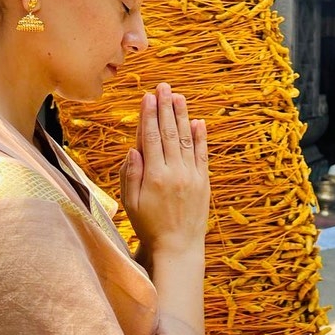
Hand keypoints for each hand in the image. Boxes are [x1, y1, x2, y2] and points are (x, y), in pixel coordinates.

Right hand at [119, 83, 209, 255]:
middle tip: (163, 87)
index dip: (149, 116)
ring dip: (182, 116)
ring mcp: (192, 176)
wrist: (178, 247)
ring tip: (178, 97)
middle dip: (165, 108)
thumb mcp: (131, 203)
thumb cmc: (148, 226)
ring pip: (187, 139)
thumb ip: (130, 175)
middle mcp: (175, 172)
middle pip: (169, 133)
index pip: (151, 138)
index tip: (147, 97)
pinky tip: (198, 121)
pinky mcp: (204, 182)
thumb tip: (133, 149)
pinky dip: (201, 137)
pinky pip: (202, 155)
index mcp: (154, 176)